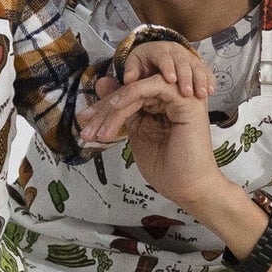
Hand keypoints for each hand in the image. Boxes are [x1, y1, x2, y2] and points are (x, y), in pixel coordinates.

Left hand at [78, 72, 227, 213]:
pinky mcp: (185, 98)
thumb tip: (101, 83)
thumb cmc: (166, 169)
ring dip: (113, 107)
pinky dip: (130, 94)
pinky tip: (115, 109)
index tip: (84, 122)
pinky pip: (152, 86)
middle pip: (130, 91)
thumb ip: (121, 110)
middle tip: (86, 128)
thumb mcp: (135, 134)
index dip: (103, 108)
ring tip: (99, 131)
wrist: (187, 188)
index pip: (127, 97)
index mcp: (161, 105)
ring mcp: (180, 95)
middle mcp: (171, 97)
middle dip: (103, 109)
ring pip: (137, 88)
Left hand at [119, 40, 214, 99]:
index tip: (170, 80)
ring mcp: (188, 59)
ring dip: (200, 80)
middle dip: (186, 77)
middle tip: (186, 93)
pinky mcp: (198, 66)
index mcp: (158, 50)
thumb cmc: (144, 68)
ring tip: (201, 95)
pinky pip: (206, 71)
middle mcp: (175, 52)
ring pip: (197, 66)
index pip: (163, 56)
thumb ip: (129, 75)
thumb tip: (122, 80)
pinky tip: (210, 91)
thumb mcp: (134, 68)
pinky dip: (209, 81)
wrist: (157, 59)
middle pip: (182, 62)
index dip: (168, 67)